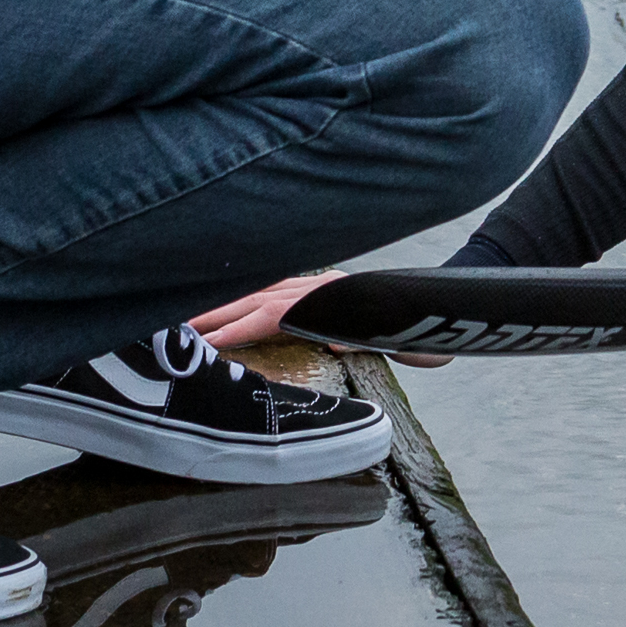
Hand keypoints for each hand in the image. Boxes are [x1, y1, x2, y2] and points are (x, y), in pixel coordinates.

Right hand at [192, 268, 446, 363]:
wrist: (451, 300)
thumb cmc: (427, 329)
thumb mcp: (404, 340)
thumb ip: (373, 340)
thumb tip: (335, 342)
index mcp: (335, 299)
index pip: (275, 313)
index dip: (240, 328)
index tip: (207, 343)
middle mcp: (322, 286)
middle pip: (257, 296)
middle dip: (215, 313)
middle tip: (173, 331)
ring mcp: (318, 283)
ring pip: (261, 289)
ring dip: (223, 303)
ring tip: (185, 319)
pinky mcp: (318, 287)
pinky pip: (273, 287)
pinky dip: (244, 294)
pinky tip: (223, 303)